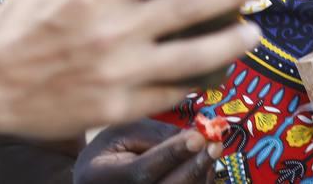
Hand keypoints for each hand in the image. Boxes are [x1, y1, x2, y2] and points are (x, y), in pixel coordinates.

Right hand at [0, 0, 271, 139]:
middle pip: (190, 6)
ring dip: (230, 41)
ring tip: (253, 30)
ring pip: (193, 57)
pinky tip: (216, 68)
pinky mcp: (118, 105)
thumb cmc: (18, 19)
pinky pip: (170, 92)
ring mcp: (119, 73)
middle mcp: (113, 31)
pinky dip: (197, 80)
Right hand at [75, 119, 219, 183]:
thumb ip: (151, 134)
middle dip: (195, 166)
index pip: (142, 171)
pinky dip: (201, 181)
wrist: (98, 181)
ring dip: (202, 173)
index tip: (197, 137)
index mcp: (106, 178)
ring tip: (212, 149)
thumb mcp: (119, 133)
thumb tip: (191, 136)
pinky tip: (205, 164)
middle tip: (214, 143)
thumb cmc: (109, 152)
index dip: (172, 154)